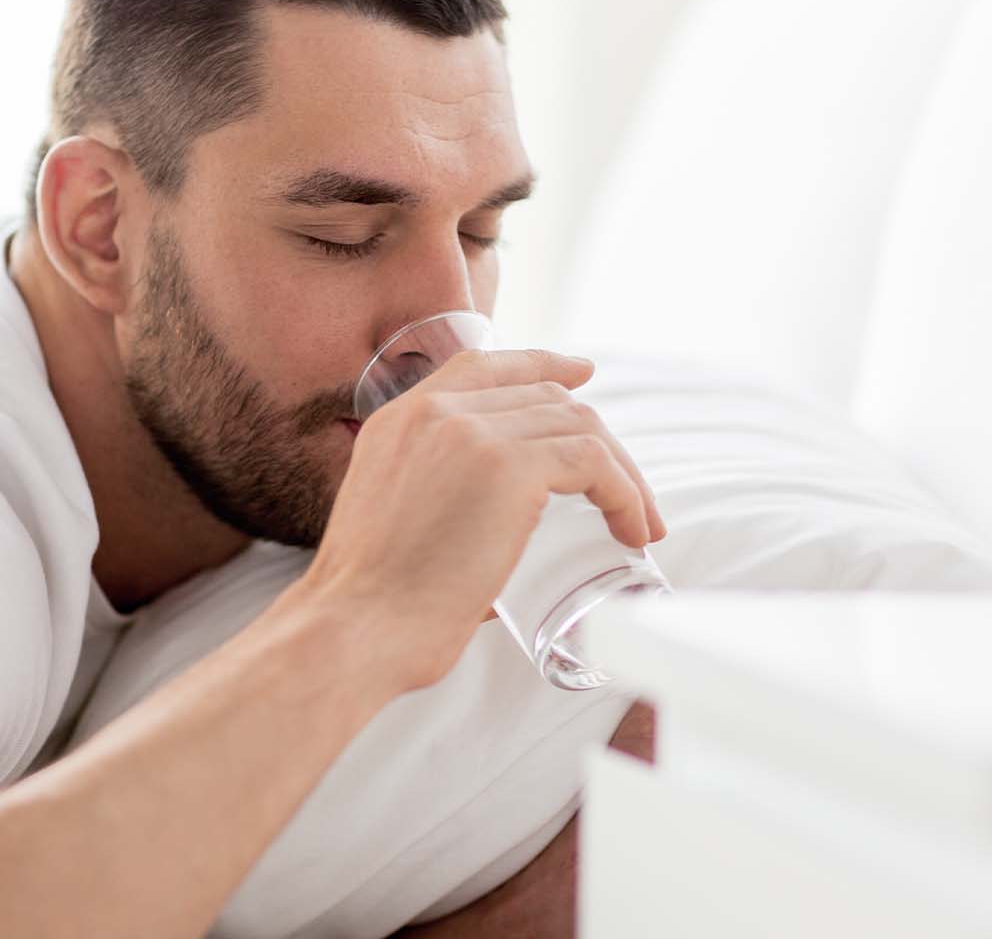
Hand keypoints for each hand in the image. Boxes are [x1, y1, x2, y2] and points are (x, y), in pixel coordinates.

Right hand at [284, 348, 666, 693]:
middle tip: (626, 489)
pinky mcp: (508, 466)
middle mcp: (432, 411)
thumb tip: (499, 533)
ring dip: (621, 474)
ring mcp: (470, 432)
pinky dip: (624, 494)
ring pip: (577, 426)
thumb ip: (442, 501)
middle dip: (597, 440)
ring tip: (637, 521)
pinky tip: (631, 528)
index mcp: (400, 420)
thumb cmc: (372, 606)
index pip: (482, 365)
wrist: (354, 628)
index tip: (581, 373)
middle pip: (544, 397)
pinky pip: (592, 462)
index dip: (541, 364)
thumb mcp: (395, 522)